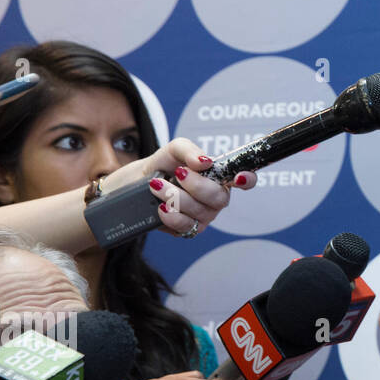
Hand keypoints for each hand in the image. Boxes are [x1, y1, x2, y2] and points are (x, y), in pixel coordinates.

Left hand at [101, 137, 256, 239]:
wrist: (131, 186)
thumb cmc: (159, 166)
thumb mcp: (171, 150)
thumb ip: (188, 150)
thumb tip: (204, 162)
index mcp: (219, 177)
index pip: (245, 179)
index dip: (247, 179)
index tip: (238, 177)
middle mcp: (215, 198)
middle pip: (220, 198)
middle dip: (197, 186)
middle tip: (177, 174)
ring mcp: (203, 216)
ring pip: (202, 213)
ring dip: (177, 198)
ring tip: (157, 186)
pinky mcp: (187, 230)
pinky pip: (187, 228)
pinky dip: (172, 216)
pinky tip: (161, 208)